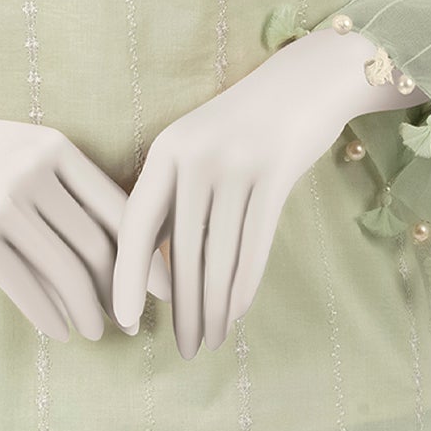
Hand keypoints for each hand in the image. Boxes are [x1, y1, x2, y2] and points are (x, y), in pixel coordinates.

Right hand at [0, 88, 167, 342]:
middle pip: (99, 244)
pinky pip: (24, 286)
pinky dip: (49, 315)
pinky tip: (59, 331)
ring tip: (97, 332)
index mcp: (54, 147)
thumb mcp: (15, 149)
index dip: (149, 253)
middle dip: (124, 291)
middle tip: (136, 321)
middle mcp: (34, 172)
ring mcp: (2, 201)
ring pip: (67, 270)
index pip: (120, 206)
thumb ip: (58, 184)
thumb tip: (110, 245)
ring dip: (90, 311)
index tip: (166, 287)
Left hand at [112, 26, 426, 356]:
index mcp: (165, 150)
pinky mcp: (276, 175)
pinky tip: (237, 314)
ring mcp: (236, 165)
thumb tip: (147, 269)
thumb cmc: (244, 125)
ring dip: (213, 307)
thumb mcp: (198, 148)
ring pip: (219, 257)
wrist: (308, 80)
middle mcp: (196, 157)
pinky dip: (243, 287)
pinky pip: (254, 247)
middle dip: (181, 308)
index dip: (125, 278)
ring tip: (210, 340)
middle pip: (180, 251)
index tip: (122, 321)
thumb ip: (173, 196)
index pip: (134, 225)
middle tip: (182, 349)